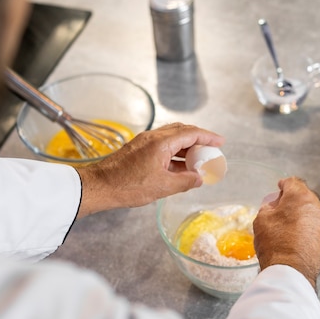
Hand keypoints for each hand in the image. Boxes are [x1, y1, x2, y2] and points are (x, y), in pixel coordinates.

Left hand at [75, 123, 224, 216]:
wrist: (99, 186)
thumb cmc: (127, 186)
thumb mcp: (163, 187)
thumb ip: (185, 181)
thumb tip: (198, 179)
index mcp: (161, 143)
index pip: (191, 133)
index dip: (208, 137)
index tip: (220, 142)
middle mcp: (153, 137)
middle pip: (182, 131)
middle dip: (199, 140)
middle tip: (211, 150)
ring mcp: (144, 142)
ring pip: (171, 138)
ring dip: (186, 147)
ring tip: (198, 161)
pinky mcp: (138, 150)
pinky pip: (162, 146)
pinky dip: (174, 153)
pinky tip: (179, 166)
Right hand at [252, 177, 319, 290]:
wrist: (291, 270)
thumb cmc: (274, 242)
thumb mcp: (262, 219)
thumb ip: (269, 207)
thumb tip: (275, 207)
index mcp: (300, 196)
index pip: (293, 182)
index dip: (284, 184)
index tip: (280, 187)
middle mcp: (316, 206)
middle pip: (304, 196)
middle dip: (293, 199)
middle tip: (281, 206)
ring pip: (310, 211)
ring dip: (300, 213)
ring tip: (287, 223)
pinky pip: (314, 225)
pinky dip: (306, 226)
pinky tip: (295, 235)